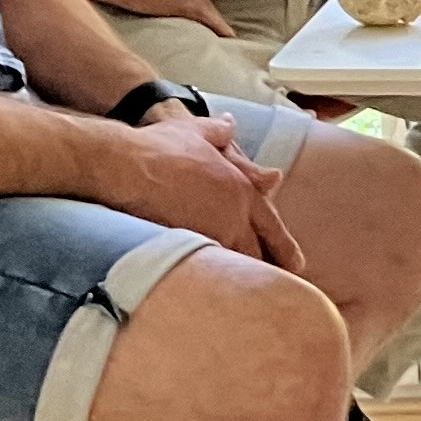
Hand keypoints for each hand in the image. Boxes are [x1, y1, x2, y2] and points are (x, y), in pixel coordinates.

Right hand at [105, 113, 308, 272]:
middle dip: (266, 271)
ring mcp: (210, 233)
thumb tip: (230, 124)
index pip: (270, 224)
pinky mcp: (187, 248)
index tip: (296, 264)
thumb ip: (219, 132)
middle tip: (276, 288)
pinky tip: (211, 291)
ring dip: (239, 277)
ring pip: (235, 265)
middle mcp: (232, 214)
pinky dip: (213, 280)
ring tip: (245, 295)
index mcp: (240, 189)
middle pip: (257, 253)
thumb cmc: (158, 147)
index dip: (284, 247)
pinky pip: (208, 271)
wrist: (124, 165)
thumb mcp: (196, 131)